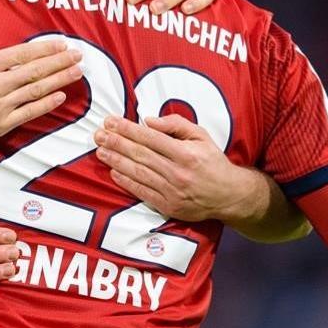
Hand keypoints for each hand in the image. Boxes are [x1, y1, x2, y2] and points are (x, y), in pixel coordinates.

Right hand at [0, 3, 81, 156]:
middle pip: (34, 70)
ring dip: (59, 80)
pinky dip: (46, 104)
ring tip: (76, 72)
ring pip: (36, 90)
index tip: (62, 43)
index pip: (21, 54)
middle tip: (78, 55)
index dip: (45, 48)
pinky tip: (60, 96)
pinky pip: (28, 113)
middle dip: (59, 62)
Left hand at [93, 114, 260, 223]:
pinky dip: (126, 182)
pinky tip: (113, 172)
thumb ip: (176, 125)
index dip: (128, 129)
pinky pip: (142, 192)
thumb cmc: (212, 161)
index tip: (110, 121)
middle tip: (98, 134)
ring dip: (116, 161)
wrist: (229, 195)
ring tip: (100, 150)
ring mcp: (172, 191)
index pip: (150, 138)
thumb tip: (149, 121)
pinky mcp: (168, 206)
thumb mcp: (201, 136)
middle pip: (140, 155)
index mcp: (186, 153)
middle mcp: (178, 173)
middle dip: (116, 143)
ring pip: (138, 173)